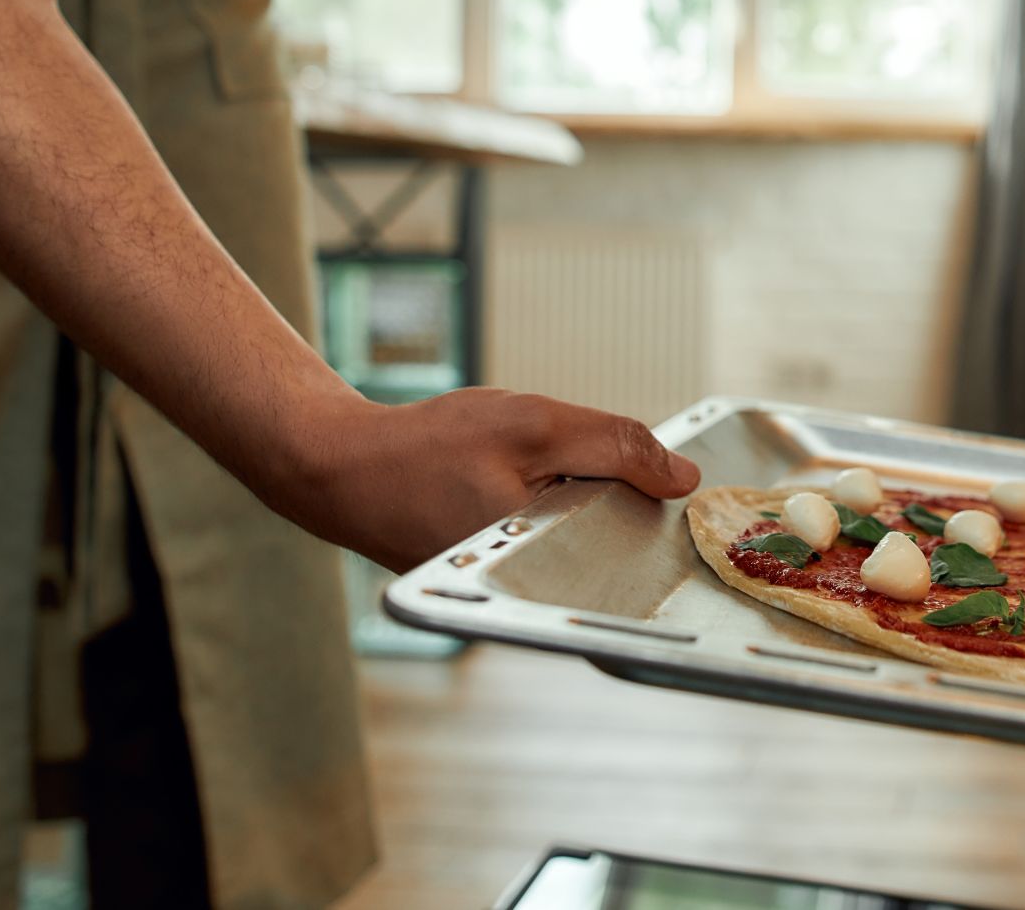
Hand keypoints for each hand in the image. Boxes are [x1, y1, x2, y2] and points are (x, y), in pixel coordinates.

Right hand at [268, 388, 701, 572]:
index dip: (656, 512)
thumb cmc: (428, 446)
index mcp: (543, 569)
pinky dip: (556, 512)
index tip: (666, 484)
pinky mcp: (497, 581)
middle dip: (618, 506)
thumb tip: (684, 479)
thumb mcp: (535, 426)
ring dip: (586, 506)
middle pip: (612, 553)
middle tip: (582, 465)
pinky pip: (553, 546)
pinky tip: (530, 485)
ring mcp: (511, 593)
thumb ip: (614, 448)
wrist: (339, 468)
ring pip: (583, 547)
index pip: (635, 553)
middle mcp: (529, 596)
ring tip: (535, 474)